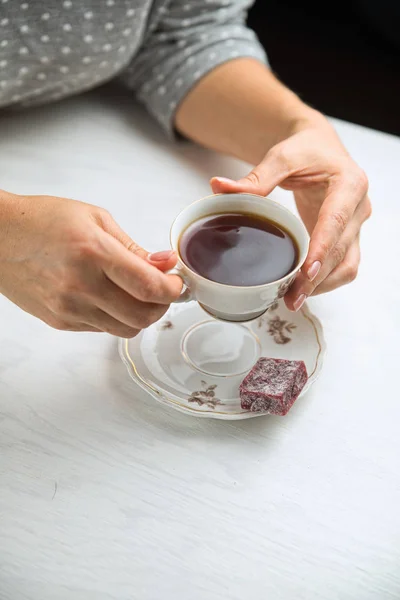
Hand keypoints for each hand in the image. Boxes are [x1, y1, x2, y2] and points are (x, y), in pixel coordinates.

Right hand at [0, 191, 181, 335]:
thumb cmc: (43, 220)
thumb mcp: (95, 219)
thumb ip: (133, 247)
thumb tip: (165, 264)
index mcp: (93, 253)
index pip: (148, 287)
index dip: (172, 290)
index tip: (176, 283)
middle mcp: (81, 286)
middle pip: (142, 317)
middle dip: (162, 306)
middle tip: (163, 290)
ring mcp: (69, 309)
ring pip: (125, 330)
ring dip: (141, 315)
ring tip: (137, 294)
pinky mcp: (60, 322)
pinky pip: (102, 329)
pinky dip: (116, 317)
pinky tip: (110, 297)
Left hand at [211, 113, 370, 310]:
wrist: (319, 147)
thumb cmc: (305, 150)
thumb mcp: (282, 157)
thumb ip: (256, 178)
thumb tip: (219, 187)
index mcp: (349, 184)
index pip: (336, 221)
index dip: (322, 248)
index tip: (306, 272)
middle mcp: (358, 207)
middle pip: (341, 250)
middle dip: (317, 278)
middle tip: (292, 297)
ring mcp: (355, 225)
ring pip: (347, 264)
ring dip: (324, 285)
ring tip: (294, 299)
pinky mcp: (347, 237)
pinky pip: (342, 265)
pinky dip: (325, 281)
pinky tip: (302, 289)